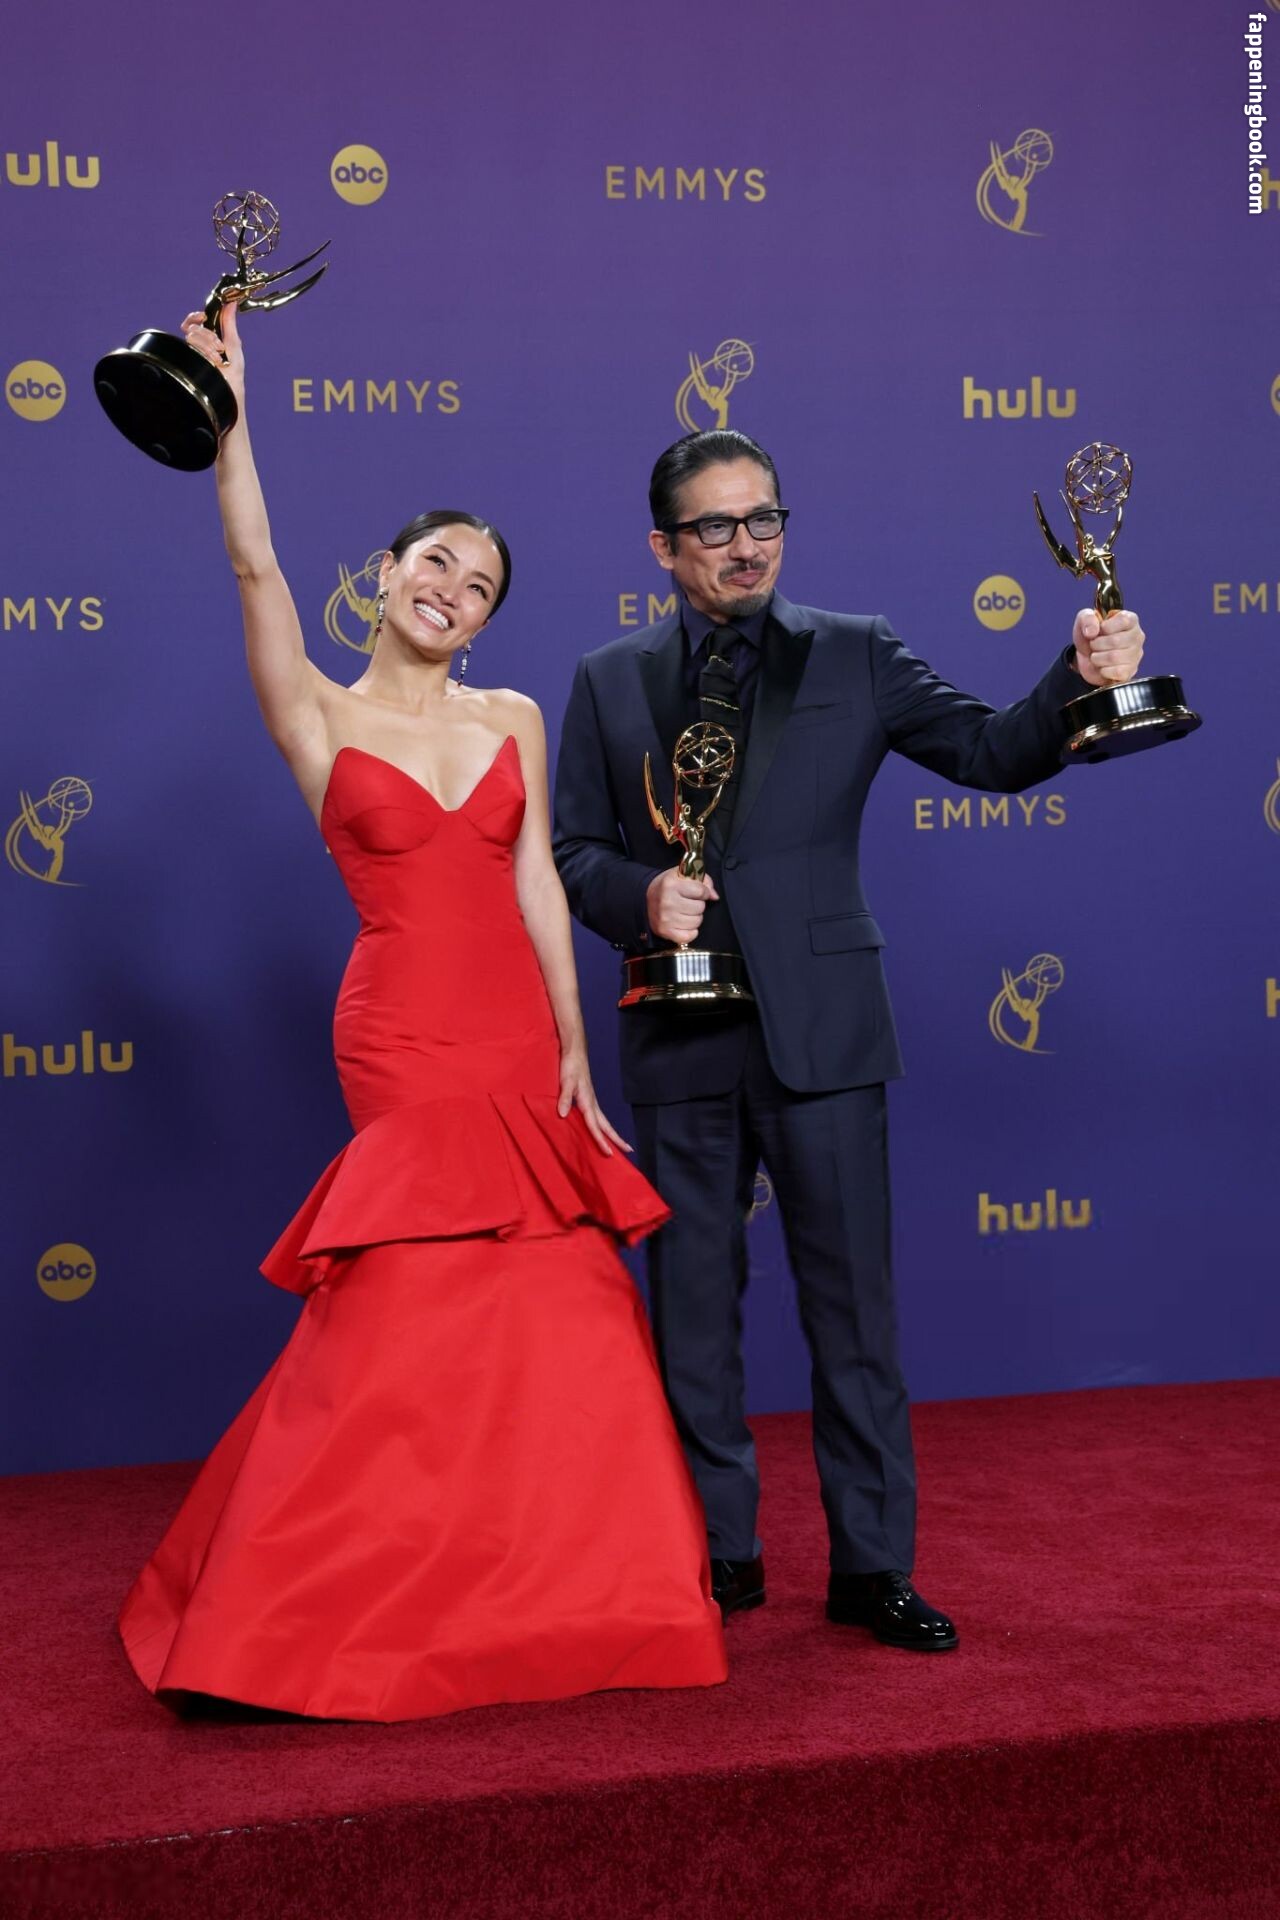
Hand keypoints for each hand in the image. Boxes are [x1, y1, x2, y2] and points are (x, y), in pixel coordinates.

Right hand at [180, 295, 245, 414]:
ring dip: (207, 345)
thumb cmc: (233, 374)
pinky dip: (204, 351)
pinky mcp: (188, 362)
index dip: (195, 316)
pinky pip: (189, 347)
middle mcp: (197, 345)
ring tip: (218, 358)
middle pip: (192, 327)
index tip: (203, 316)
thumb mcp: (234, 345)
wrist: (230, 393)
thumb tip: (231, 303)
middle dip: (207, 335)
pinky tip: (213, 361)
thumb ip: (230, 324)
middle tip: (219, 346)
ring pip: (190, 336)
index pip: (193, 321)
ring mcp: (192, 354)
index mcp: (208, 338)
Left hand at [557, 1047, 631, 1156]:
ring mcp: (591, 1102)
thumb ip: (565, 1098)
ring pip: (603, 1122)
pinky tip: (600, 1130)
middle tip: (629, 1151)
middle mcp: (592, 1104)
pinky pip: (596, 1118)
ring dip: (612, 1134)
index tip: (609, 1153)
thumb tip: (563, 1115)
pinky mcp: (587, 1099)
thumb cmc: (570, 1066)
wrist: (574, 1053)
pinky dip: (601, 1127)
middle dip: (617, 1139)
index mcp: (588, 1102)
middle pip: (606, 1126)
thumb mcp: (566, 1081)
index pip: (595, 1126)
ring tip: (620, 1144)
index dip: (601, 1140)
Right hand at [646, 867, 718, 945]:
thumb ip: (703, 881)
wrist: (645, 899)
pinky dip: (690, 931)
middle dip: (698, 904)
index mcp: (672, 884)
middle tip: (688, 902)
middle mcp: (667, 901)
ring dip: (694, 917)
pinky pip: (690, 936)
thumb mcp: (683, 875)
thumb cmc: (668, 887)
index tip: (698, 892)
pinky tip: (684, 924)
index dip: (704, 892)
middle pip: (700, 907)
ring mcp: (666, 918)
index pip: (701, 891)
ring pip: (697, 922)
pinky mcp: (665, 931)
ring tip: (684, 912)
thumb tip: (714, 896)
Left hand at [1072, 607, 1144, 687]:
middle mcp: (1137, 636)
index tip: (1099, 630)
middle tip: (1093, 645)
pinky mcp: (1130, 671)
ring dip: (1097, 658)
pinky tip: (1102, 666)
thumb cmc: (1091, 636)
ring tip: (1095, 655)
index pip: (1124, 620)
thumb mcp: (1084, 620)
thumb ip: (1086, 618)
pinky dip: (1103, 670)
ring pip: (1114, 657)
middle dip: (1096, 644)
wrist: (1087, 658)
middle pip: (1116, 641)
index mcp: (1130, 620)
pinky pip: (1116, 672)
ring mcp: (1136, 655)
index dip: (1106, 627)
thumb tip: (1092, 631)